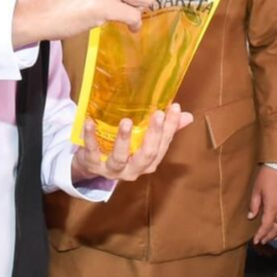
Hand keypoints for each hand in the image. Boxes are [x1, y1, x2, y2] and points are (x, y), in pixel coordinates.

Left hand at [72, 103, 193, 181]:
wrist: (90, 164)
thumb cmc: (121, 149)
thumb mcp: (141, 140)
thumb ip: (163, 130)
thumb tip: (187, 116)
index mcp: (148, 162)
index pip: (163, 145)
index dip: (170, 128)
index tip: (174, 107)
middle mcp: (133, 169)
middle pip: (147, 155)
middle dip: (153, 134)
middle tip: (158, 114)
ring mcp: (112, 169)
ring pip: (120, 158)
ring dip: (123, 139)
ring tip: (126, 121)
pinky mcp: (93, 165)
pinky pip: (93, 153)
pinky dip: (91, 138)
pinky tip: (91, 123)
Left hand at [247, 166, 276, 244]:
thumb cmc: (267, 176)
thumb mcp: (256, 190)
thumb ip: (254, 205)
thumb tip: (251, 217)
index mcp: (272, 207)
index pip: (266, 226)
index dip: (261, 235)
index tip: (256, 241)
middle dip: (270, 236)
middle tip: (263, 241)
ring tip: (274, 236)